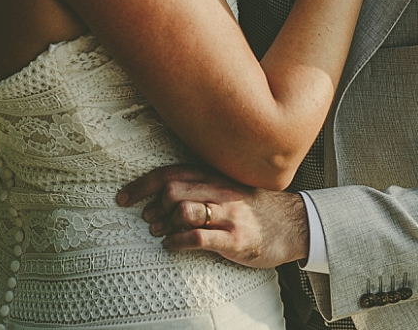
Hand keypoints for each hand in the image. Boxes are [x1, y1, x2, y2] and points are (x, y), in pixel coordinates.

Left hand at [117, 165, 308, 268]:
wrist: (295, 223)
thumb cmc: (254, 207)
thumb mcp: (227, 187)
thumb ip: (199, 185)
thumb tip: (161, 195)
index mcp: (214, 177)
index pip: (170, 173)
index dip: (142, 185)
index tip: (122, 197)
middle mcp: (219, 191)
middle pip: (173, 188)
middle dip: (153, 205)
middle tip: (147, 219)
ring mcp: (228, 214)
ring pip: (184, 210)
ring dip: (164, 224)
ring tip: (160, 233)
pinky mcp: (236, 238)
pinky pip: (199, 237)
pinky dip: (177, 242)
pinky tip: (171, 246)